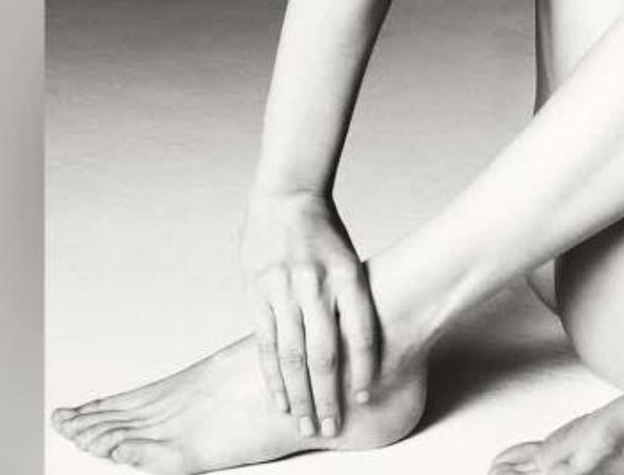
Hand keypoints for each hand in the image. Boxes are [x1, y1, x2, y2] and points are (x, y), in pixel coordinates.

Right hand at [239, 188, 380, 436]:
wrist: (287, 194)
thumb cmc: (325, 231)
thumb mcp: (349, 260)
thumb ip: (351, 300)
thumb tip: (361, 347)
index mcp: (349, 275)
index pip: (362, 332)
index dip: (365, 369)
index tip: (365, 398)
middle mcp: (317, 285)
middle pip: (326, 353)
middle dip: (329, 395)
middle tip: (332, 428)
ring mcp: (285, 289)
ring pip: (292, 354)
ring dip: (300, 394)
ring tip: (305, 425)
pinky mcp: (258, 292)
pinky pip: (265, 342)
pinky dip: (272, 375)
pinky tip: (279, 400)